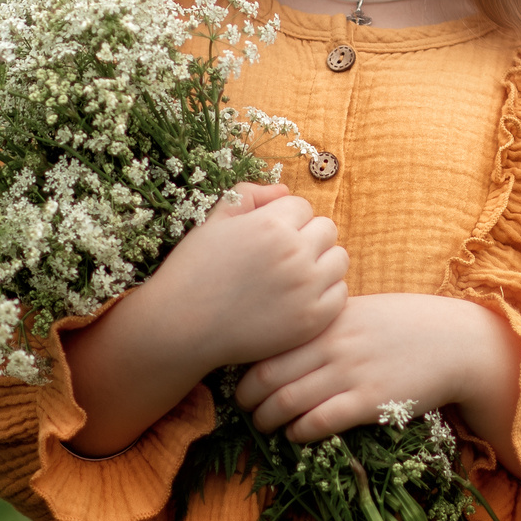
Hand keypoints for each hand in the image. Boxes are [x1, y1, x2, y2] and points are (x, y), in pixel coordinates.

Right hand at [58, 182, 347, 456]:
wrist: (181, 328)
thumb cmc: (193, 271)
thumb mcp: (213, 221)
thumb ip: (249, 195)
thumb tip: (283, 191)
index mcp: (271, 224)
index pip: (302, 207)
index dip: (285, 219)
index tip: (266, 238)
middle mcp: (294, 253)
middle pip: (326, 229)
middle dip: (307, 237)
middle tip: (281, 257)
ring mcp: (306, 289)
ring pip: (339, 259)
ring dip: (321, 262)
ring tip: (293, 276)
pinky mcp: (312, 320)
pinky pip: (340, 294)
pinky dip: (325, 293)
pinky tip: (299, 298)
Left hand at [235, 294, 520, 470]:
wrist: (457, 343)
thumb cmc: (408, 326)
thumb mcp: (362, 312)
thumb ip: (325, 324)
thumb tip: (287, 340)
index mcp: (328, 319)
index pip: (267, 344)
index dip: (245, 369)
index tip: (241, 382)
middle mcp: (333, 343)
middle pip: (265, 376)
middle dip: (247, 400)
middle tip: (246, 410)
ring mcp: (350, 372)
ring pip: (285, 402)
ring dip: (267, 421)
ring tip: (266, 427)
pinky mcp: (369, 401)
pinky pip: (318, 422)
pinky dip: (298, 433)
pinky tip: (297, 435)